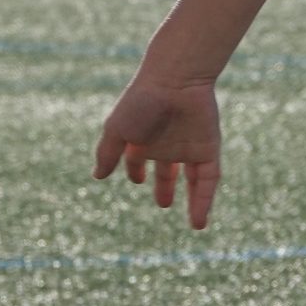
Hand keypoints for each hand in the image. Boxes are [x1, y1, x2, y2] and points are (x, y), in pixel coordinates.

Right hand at [94, 75, 221, 227]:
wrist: (175, 82)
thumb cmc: (141, 102)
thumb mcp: (117, 130)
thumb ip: (107, 153)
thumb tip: (97, 176)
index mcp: (143, 138)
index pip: (138, 160)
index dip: (135, 171)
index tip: (136, 180)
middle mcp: (167, 143)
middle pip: (167, 170)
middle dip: (164, 186)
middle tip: (163, 203)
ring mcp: (189, 147)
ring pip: (193, 180)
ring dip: (192, 200)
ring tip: (194, 222)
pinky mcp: (208, 150)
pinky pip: (208, 181)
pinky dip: (204, 201)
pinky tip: (199, 222)